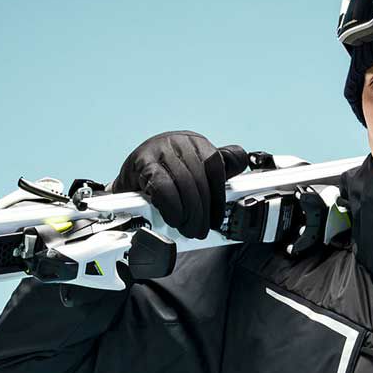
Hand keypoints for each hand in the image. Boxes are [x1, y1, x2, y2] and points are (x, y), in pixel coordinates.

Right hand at [109, 131, 250, 239]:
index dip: (219, 197)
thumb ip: (217, 168)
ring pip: (184, 184)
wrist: (131, 175)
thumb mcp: (194, 168)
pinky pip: (163, 187)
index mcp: (197, 143)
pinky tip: (173, 217)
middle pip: (200, 179)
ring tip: (187, 228)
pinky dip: (171, 207)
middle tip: (199, 230)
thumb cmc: (166, 174)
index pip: (216, 167)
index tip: (216, 219)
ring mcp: (161, 149)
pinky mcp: (143, 162)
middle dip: (201, 212)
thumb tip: (240, 162)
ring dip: (188, 213)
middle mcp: (180, 141)